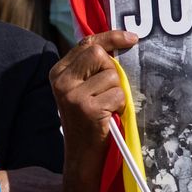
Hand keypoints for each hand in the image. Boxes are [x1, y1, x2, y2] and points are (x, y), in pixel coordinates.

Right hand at [49, 31, 137, 155]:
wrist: (82, 153)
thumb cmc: (90, 118)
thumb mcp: (84, 88)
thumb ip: (93, 67)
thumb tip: (123, 41)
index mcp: (59, 72)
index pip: (87, 43)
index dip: (111, 38)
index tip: (132, 38)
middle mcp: (61, 80)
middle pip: (100, 55)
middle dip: (113, 72)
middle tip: (108, 91)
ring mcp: (72, 94)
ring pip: (113, 76)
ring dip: (118, 92)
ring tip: (107, 107)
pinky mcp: (87, 107)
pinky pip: (118, 94)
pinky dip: (121, 105)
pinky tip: (109, 116)